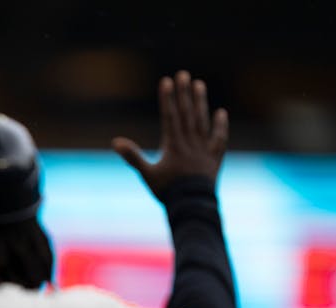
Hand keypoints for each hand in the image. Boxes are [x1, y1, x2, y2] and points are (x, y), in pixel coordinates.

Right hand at [112, 71, 228, 200]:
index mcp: (173, 145)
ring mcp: (204, 149)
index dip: (168, 98)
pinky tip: (220, 113)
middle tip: (183, 74)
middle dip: (184, 93)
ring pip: (202, 121)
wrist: (192, 205)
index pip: (170, 116)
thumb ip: (132, 157)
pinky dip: (220, 126)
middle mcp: (190, 143)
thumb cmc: (167, 191)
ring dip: (200, 102)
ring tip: (199, 84)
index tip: (167, 81)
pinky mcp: (214, 158)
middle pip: (187, 114)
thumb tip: (115, 142)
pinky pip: (219, 138)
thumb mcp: (147, 175)